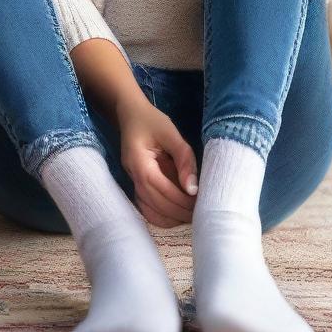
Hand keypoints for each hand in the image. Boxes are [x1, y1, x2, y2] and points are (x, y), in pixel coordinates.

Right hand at [116, 95, 198, 227]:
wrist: (130, 113)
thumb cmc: (152, 120)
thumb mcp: (171, 133)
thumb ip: (184, 159)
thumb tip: (193, 189)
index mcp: (140, 163)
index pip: (161, 190)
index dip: (181, 201)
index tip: (200, 205)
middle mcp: (133, 176)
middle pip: (155, 204)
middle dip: (178, 213)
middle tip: (200, 214)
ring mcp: (132, 182)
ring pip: (149, 211)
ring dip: (170, 218)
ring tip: (191, 216)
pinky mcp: (136, 184)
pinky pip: (146, 207)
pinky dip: (161, 215)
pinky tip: (177, 213)